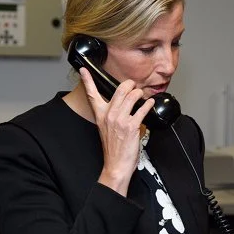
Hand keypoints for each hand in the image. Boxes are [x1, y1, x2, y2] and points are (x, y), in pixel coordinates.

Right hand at [79, 67, 154, 194]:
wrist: (116, 164)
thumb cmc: (113, 148)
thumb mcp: (106, 129)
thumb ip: (111, 116)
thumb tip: (122, 106)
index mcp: (100, 115)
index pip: (91, 94)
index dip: (87, 80)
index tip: (84, 69)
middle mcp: (109, 115)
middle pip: (119, 90)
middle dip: (129, 84)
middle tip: (133, 85)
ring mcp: (120, 119)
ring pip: (132, 96)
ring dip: (140, 94)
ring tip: (142, 96)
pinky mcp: (131, 126)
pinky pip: (142, 109)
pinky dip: (148, 105)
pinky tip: (150, 104)